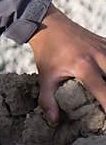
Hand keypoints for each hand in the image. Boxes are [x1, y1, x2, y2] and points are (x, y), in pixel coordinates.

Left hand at [28, 5, 105, 123]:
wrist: (47, 24)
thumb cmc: (47, 51)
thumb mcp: (45, 77)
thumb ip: (47, 100)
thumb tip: (54, 120)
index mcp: (84, 67)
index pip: (105, 93)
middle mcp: (99, 57)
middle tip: (105, 107)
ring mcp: (104, 48)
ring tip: (104, 91)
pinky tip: (105, 76)